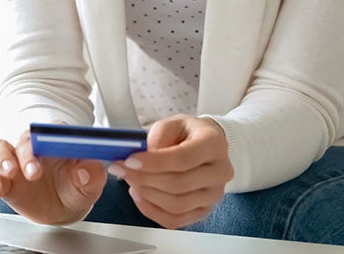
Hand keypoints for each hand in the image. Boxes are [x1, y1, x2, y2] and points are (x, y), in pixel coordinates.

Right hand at [0, 123, 107, 225]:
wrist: (64, 209)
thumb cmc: (76, 187)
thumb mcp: (91, 184)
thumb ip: (92, 175)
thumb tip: (87, 171)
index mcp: (57, 141)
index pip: (53, 130)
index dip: (51, 135)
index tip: (51, 145)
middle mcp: (34, 147)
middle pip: (26, 139)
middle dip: (28, 153)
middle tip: (34, 171)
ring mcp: (18, 162)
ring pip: (3, 150)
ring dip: (4, 158)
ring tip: (9, 171)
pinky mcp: (7, 181)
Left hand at [108, 115, 232, 229]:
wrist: (208, 147)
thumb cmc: (189, 134)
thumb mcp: (173, 123)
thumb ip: (158, 135)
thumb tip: (143, 157)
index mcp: (214, 144)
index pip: (183, 159)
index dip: (154, 162)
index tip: (130, 161)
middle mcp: (220, 171)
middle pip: (179, 184)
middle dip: (145, 179)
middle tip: (122, 170)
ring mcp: (214, 195)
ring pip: (176, 205)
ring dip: (147, 195)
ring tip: (131, 181)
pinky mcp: (204, 211)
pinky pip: (175, 220)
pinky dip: (152, 211)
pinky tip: (140, 195)